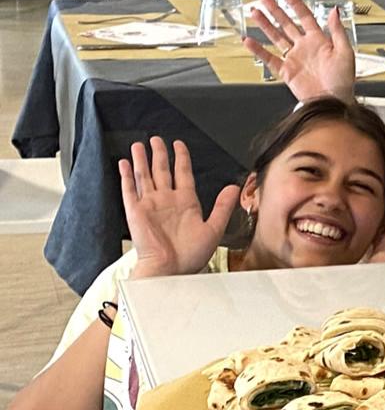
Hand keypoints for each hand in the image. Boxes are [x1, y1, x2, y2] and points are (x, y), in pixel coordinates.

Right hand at [119, 137, 239, 278]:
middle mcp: (167, 200)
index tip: (179, 144)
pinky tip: (124, 163)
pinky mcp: (135, 211)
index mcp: (186, 202)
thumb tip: (234, 187)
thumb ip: (223, 206)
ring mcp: (150, 204)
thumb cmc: (191, 255)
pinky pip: (129, 190)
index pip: (182, 173)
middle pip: (162, 170)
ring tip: (139, 144)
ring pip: (144, 175)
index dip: (181, 158)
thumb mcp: (214, 228)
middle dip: (160, 154)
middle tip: (157, 139)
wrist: (171, 269)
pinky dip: (126, 176)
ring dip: (141, 160)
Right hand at [243, 0, 355, 102]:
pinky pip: (269, 58)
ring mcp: (294, 58)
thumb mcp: (345, 52)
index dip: (295, 3)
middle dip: (275, 9)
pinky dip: (258, 50)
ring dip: (265, 24)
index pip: (304, 16)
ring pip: (276, 37)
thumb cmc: (343, 81)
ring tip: (254, 12)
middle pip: (286, 23)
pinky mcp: (286, 71)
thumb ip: (337, 31)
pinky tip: (249, 40)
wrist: (334, 102)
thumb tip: (334, 10)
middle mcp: (305, 46)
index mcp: (319, 40)